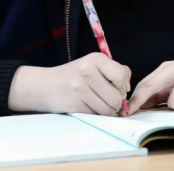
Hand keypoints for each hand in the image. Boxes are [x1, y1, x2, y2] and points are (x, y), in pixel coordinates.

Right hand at [8, 53, 131, 115]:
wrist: (46, 85)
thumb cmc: (75, 76)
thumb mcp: (94, 65)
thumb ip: (114, 72)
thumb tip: (127, 89)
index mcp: (96, 59)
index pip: (122, 75)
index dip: (123, 86)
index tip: (116, 87)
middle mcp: (87, 70)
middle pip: (117, 96)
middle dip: (116, 102)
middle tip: (107, 98)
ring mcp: (80, 87)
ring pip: (108, 109)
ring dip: (106, 111)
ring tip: (97, 103)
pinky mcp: (75, 103)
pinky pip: (96, 115)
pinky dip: (95, 114)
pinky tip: (87, 106)